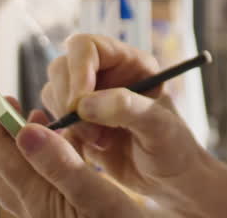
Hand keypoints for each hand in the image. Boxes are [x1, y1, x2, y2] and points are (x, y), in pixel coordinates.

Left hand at [0, 82, 145, 217]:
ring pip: (16, 175)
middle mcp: (35, 211)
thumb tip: (24, 131)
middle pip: (0, 164)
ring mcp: (47, 216)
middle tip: (6, 99)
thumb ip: (63, 166)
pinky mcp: (60, 217)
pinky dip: (39, 158)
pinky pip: (35, 183)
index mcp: (42, 202)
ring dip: (18, 143)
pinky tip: (62, 150)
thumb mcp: (103, 199)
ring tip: (35, 119)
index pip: (0, 153)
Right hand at [41, 34, 209, 206]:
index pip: (87, 47)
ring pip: (53, 94)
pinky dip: (62, 137)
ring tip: (102, 142)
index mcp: (128, 61)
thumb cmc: (174, 147)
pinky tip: (90, 151)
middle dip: (68, 101)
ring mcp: (87, 98)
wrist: (170, 179)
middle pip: (61, 68)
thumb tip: (83, 103)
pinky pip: (52, 122)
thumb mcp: (160, 126)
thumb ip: (127, 108)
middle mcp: (104, 73)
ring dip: (69, 122)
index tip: (77, 104)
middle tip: (92, 133)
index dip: (77, 70)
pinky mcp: (75, 124)